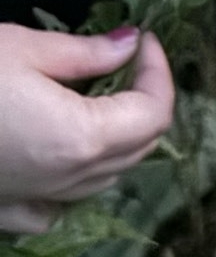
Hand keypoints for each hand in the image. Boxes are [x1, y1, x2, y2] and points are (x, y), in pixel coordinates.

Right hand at [0, 24, 175, 234]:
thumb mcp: (19, 49)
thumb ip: (84, 53)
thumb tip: (129, 45)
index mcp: (81, 138)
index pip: (154, 113)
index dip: (159, 74)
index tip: (145, 42)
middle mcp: (68, 180)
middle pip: (138, 149)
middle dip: (143, 105)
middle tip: (126, 65)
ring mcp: (37, 203)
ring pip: (105, 179)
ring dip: (115, 141)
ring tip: (95, 99)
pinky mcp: (6, 213)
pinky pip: (60, 204)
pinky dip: (73, 179)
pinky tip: (56, 152)